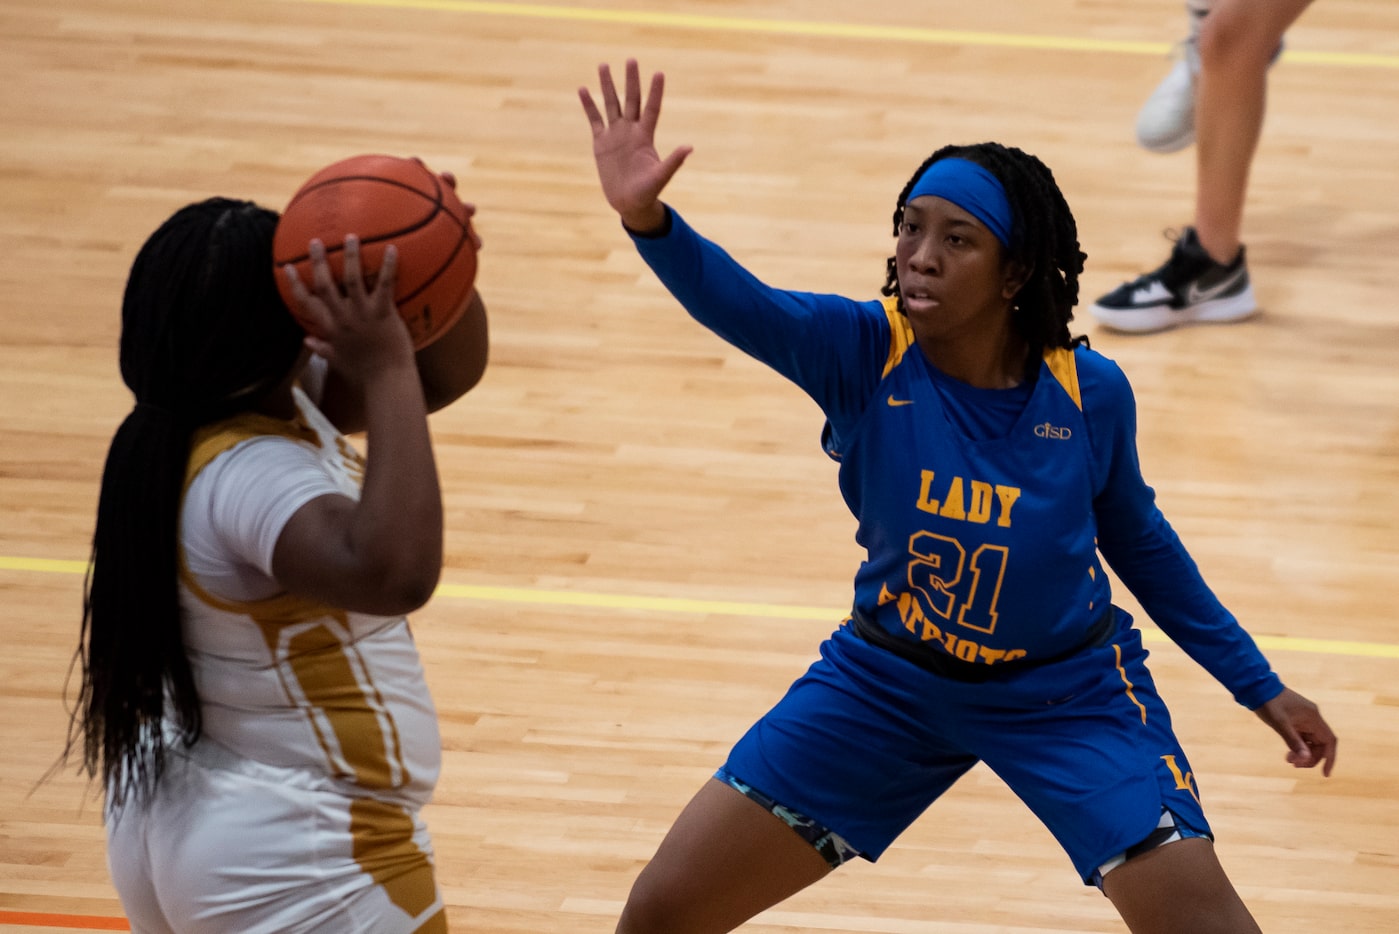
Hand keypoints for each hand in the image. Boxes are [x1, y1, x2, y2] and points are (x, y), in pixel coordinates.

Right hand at [281, 235, 414, 381]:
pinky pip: (385, 285)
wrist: (387, 381)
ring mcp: (362, 315)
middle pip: (324, 285)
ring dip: (350, 257)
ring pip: (351, 280)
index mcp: (330, 329)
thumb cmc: (365, 373)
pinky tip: (391, 248)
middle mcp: (342, 319)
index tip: (287, 266)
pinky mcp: (383, 313)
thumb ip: (322, 349)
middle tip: (316, 241)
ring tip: (351, 237)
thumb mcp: (338, 361)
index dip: (294, 284)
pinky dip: (387, 266)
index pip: (305, 303)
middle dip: (318, 262)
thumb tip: (306, 340)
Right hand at [578, 58, 692, 232]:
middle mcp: (631, 131)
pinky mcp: (601, 142)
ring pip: (611, 104)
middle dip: (631, 80)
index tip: (659, 73)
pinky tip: (583, 90)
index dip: (655, 92)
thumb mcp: (661, 177)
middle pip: (631, 100)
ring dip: (607, 86)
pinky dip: (589, 105)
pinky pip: (594, 120)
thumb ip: (673, 162)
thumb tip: (689, 147)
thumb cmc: (647, 192)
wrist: (629, 203)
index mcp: (646, 137)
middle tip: (631, 59)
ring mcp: (616, 135)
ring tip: (604, 65)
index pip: (652, 108)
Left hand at [1253, 686, 1336, 776]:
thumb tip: (1306, 759)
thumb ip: (1293, 741)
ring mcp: (1304, 719)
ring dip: (1303, 753)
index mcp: (1313, 718)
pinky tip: (1288, 753)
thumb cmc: (1268, 703)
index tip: (1324, 774)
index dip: (1329, 758)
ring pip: (1311, 742)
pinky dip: (1298, 746)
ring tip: (1288, 760)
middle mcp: (1312, 718)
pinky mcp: (1296, 720)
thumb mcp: (1280, 724)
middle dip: (1310, 757)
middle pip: (1320, 744)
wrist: (1257, 687)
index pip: (1329, 741)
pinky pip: (1303, 737)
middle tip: (1294, 764)